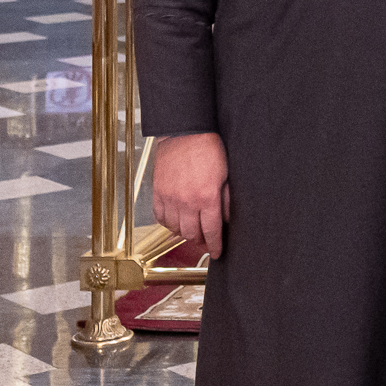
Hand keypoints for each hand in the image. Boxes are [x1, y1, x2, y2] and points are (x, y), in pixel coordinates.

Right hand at [152, 131, 227, 256]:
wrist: (185, 133)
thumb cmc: (208, 149)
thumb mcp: (225, 175)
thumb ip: (225, 200)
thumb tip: (226, 219)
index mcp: (207, 197)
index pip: (211, 231)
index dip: (215, 245)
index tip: (216, 252)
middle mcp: (187, 201)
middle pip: (192, 234)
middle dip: (200, 241)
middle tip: (205, 240)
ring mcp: (170, 198)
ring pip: (176, 228)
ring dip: (185, 233)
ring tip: (192, 230)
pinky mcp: (158, 192)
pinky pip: (161, 217)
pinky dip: (168, 223)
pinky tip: (176, 220)